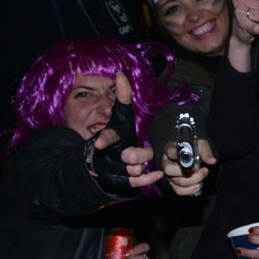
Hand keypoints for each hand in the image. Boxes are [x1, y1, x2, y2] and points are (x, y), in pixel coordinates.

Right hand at [92, 73, 163, 189]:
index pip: (105, 137)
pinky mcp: (117, 181)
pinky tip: (158, 175)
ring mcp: (111, 169)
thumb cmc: (118, 134)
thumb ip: (123, 96)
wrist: (104, 159)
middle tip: (143, 153)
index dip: (103, 140)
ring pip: (130, 171)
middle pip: (125, 156)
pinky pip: (133, 184)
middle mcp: (108, 154)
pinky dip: (147, 180)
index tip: (100, 144)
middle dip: (137, 155)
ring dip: (141, 168)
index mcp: (109, 136)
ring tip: (145, 164)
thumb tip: (121, 74)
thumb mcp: (121, 115)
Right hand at [161, 139, 216, 195]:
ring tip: (203, 174)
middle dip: (188, 172)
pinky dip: (189, 190)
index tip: (196, 164)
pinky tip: (198, 186)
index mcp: (170, 150)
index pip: (171, 153)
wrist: (194, 157)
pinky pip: (178, 191)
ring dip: (193, 180)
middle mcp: (166, 162)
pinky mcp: (173, 184)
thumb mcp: (201, 145)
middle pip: (170, 170)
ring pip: (177, 181)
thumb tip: (212, 161)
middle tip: (201, 170)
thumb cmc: (194, 149)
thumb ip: (206, 152)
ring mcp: (169, 174)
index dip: (183, 159)